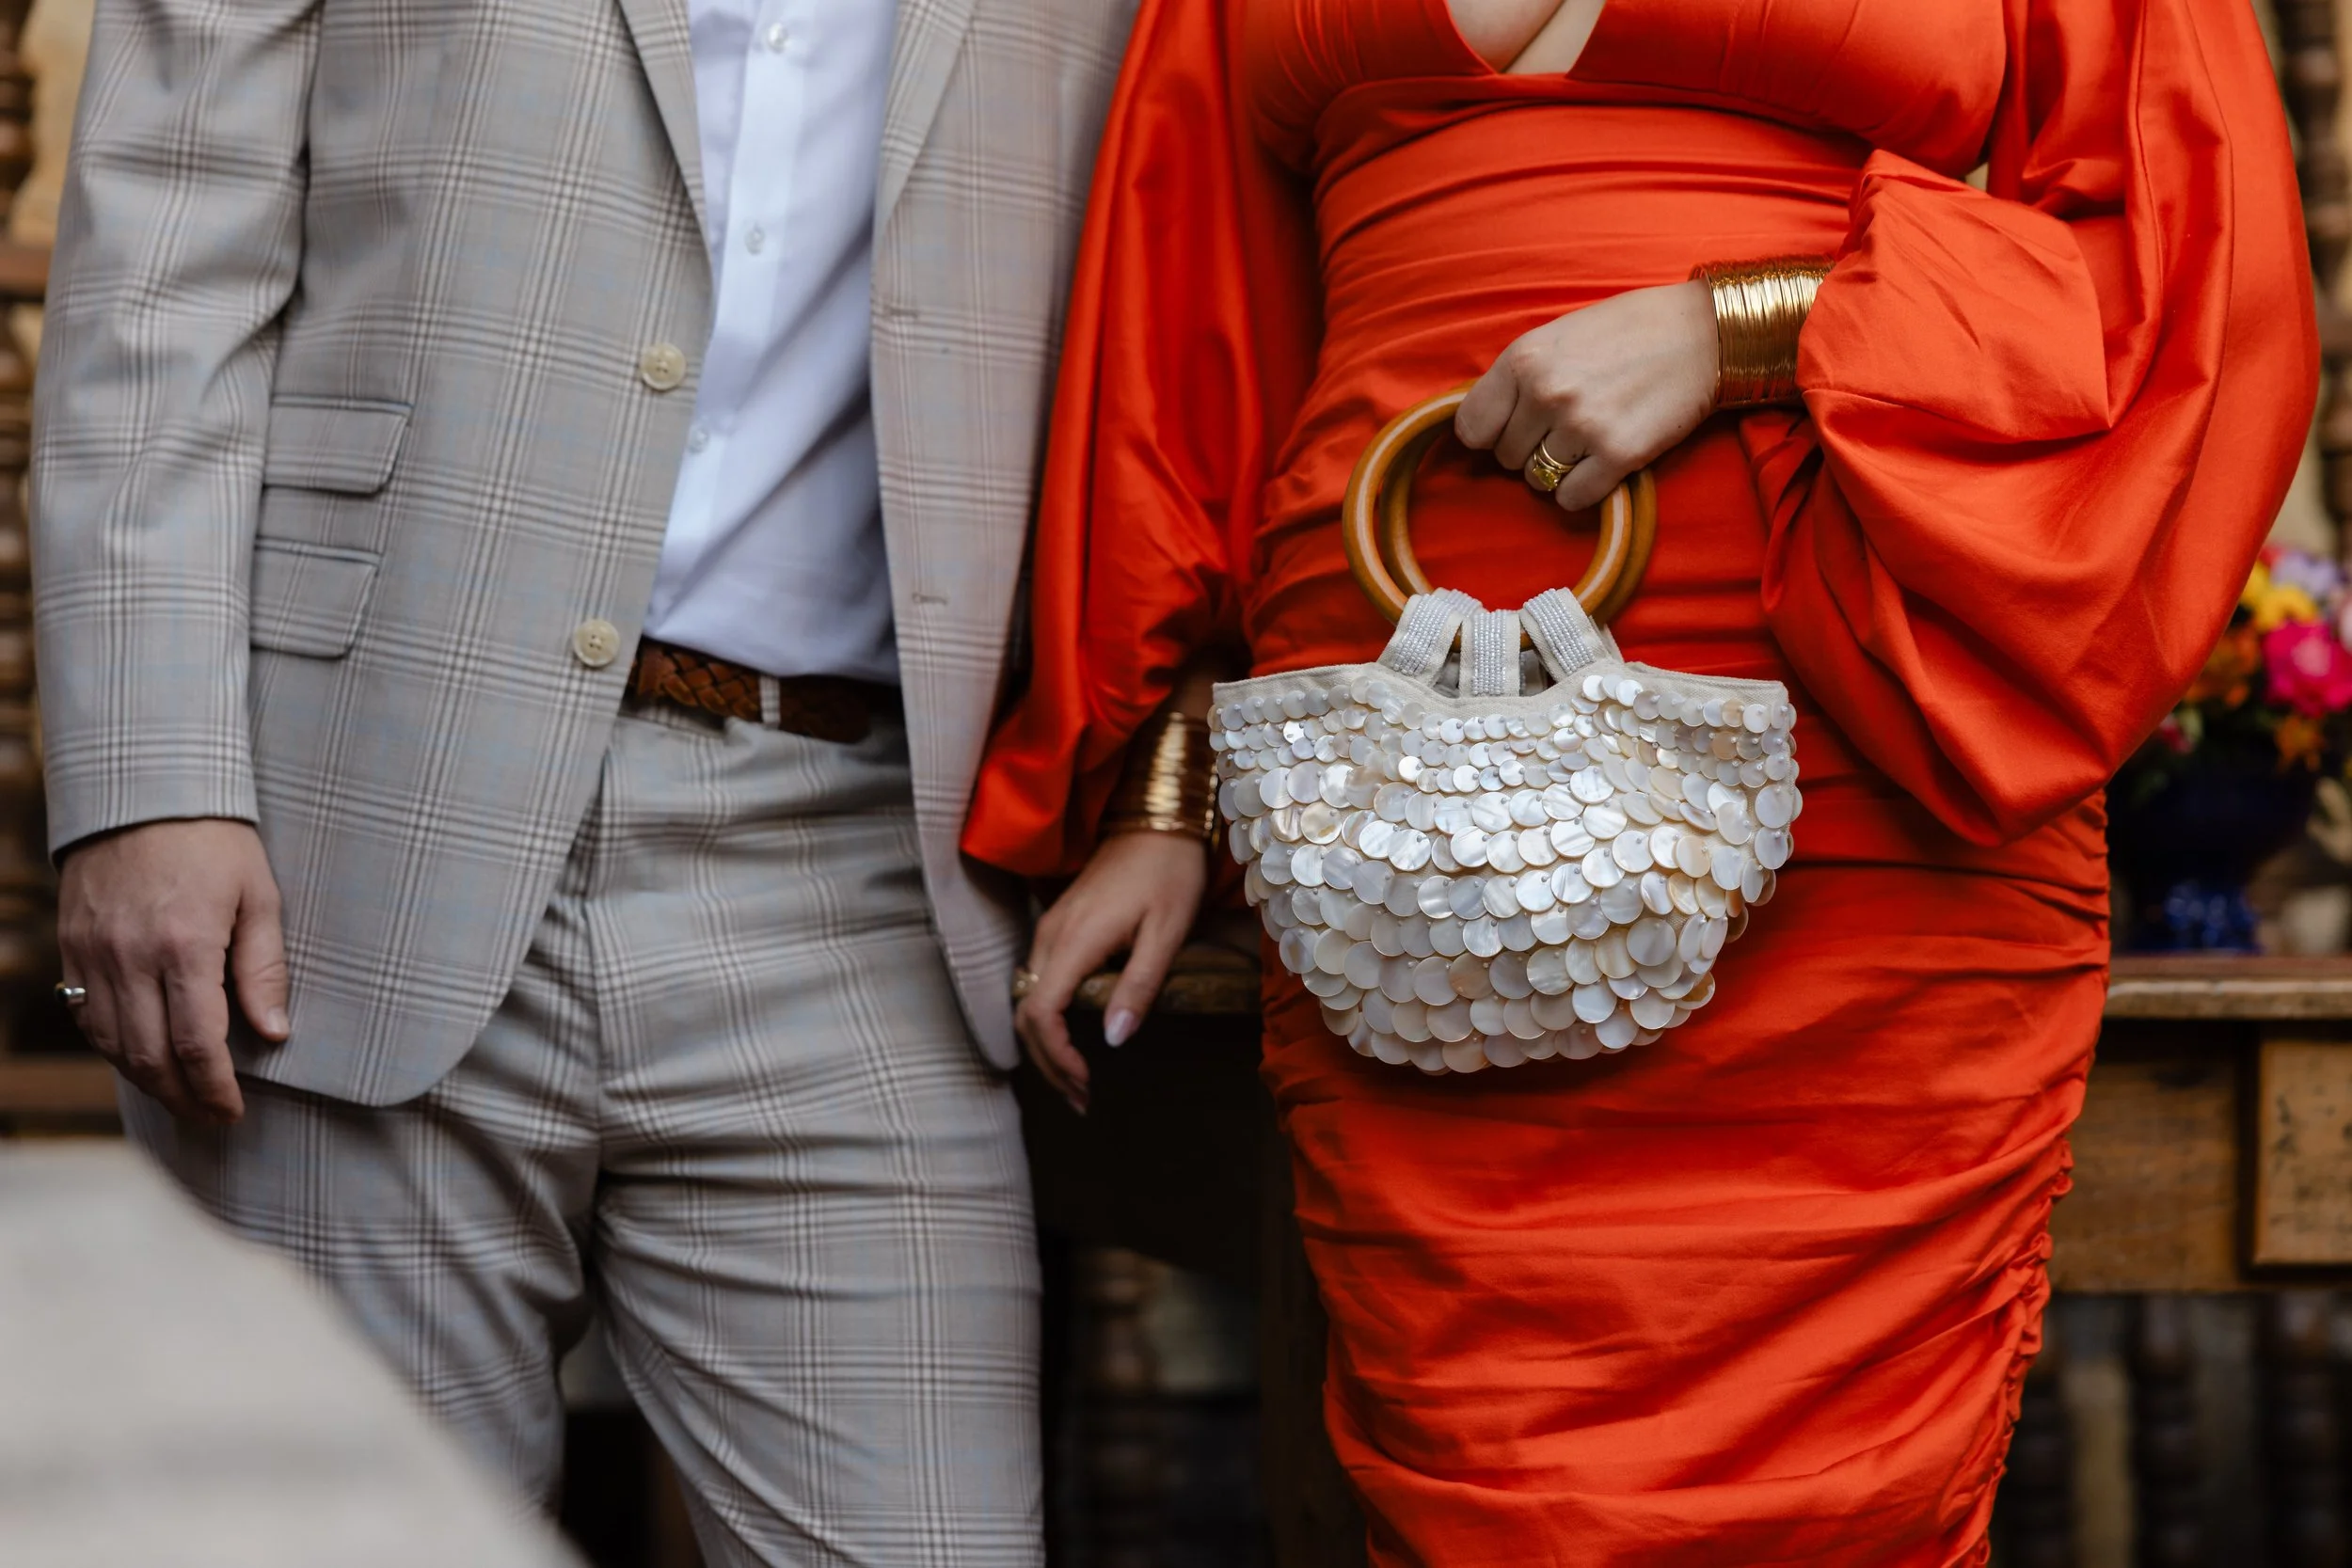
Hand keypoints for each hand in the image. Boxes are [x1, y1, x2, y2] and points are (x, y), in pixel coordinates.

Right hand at [57, 819, 290, 1123]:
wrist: (143, 790)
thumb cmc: (215, 841)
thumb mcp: (259, 897)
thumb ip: (264, 969)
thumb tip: (274, 1034)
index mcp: (184, 946)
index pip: (198, 1044)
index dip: (216, 1088)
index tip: (235, 1111)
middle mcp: (129, 957)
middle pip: (149, 1057)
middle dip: (183, 1098)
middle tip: (212, 1116)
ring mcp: (92, 954)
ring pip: (111, 1044)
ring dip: (146, 1080)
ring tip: (182, 1096)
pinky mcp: (71, 946)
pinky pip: (85, 1016)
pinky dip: (113, 1047)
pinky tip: (141, 1057)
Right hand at [1014, 829, 1208, 1114]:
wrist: (1159, 818)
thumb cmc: (1171, 872)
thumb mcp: (1167, 931)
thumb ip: (1138, 986)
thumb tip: (1112, 1041)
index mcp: (1075, 940)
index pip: (1040, 1013)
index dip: (1056, 1056)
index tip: (1086, 1083)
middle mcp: (1051, 936)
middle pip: (1026, 1014)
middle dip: (1048, 1063)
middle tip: (1083, 1100)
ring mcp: (1051, 928)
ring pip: (1028, 999)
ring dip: (1047, 1044)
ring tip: (1079, 1080)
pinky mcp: (1059, 924)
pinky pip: (1039, 981)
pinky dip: (1050, 1018)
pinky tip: (1074, 1038)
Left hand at [1456, 279, 1717, 512]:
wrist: (1702, 334)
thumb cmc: (1627, 331)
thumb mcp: (1557, 336)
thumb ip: (1518, 377)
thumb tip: (1483, 426)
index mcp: (1523, 359)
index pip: (1471, 427)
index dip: (1490, 434)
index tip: (1511, 429)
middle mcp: (1547, 393)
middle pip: (1507, 458)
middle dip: (1530, 449)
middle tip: (1567, 427)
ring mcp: (1582, 426)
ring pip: (1539, 481)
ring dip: (1560, 469)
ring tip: (1590, 437)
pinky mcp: (1618, 455)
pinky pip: (1573, 498)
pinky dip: (1585, 489)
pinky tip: (1604, 461)